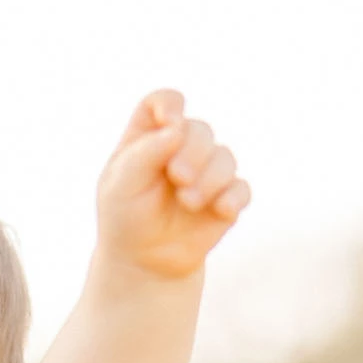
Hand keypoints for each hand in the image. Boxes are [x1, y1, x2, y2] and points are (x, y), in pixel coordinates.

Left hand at [96, 89, 249, 283]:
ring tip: (188, 202)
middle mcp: (180, 148)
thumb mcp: (121, 185)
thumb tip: (178, 127)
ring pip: (224, 157)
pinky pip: (242, 188)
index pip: (163, 102)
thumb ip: (145, 153)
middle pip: (199, 129)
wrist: (144, 260)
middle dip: (193, 151)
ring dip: (209, 179)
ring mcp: (206, 171)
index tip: (170, 122)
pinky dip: (233, 197)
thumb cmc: (125, 216)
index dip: (170, 105)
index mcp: (149, 137)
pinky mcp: (225, 197)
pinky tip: (221, 210)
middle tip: (178, 177)